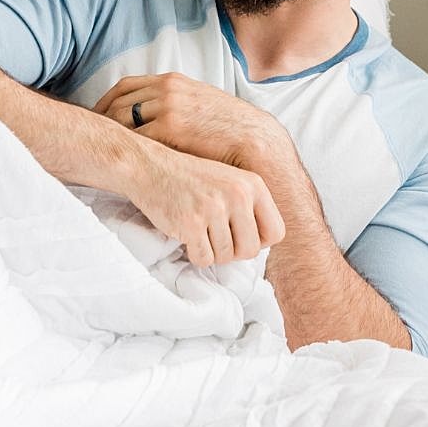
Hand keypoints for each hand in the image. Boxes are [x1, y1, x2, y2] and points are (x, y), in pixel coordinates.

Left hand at [95, 72, 288, 170]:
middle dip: (100, 119)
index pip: (125, 86)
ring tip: (99, 151)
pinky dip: (124, 149)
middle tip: (90, 137)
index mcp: (172, 80)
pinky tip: (119, 161)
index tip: (97, 116)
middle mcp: (166, 89)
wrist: (254, 140)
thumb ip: (176, 102)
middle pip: (118, 102)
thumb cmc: (229, 128)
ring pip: (123, 120)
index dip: (105, 101)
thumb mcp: (200, 102)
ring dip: (108, 135)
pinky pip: (136, 138)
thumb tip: (154, 115)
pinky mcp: (170, 130)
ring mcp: (167, 108)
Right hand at [120, 137, 284, 265]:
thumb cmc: (191, 179)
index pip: (276, 232)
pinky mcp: (191, 223)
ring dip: (210, 251)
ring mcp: (214, 208)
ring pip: (225, 257)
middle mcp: (238, 195)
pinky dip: (194, 253)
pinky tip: (186, 233)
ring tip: (198, 229)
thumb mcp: (230, 182)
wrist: (150, 167)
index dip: (259, 240)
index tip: (240, 235)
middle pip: (251, 250)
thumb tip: (268, 244)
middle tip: (214, 236)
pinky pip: (203, 259)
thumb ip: (251, 208)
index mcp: (252, 184)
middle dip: (232, 251)